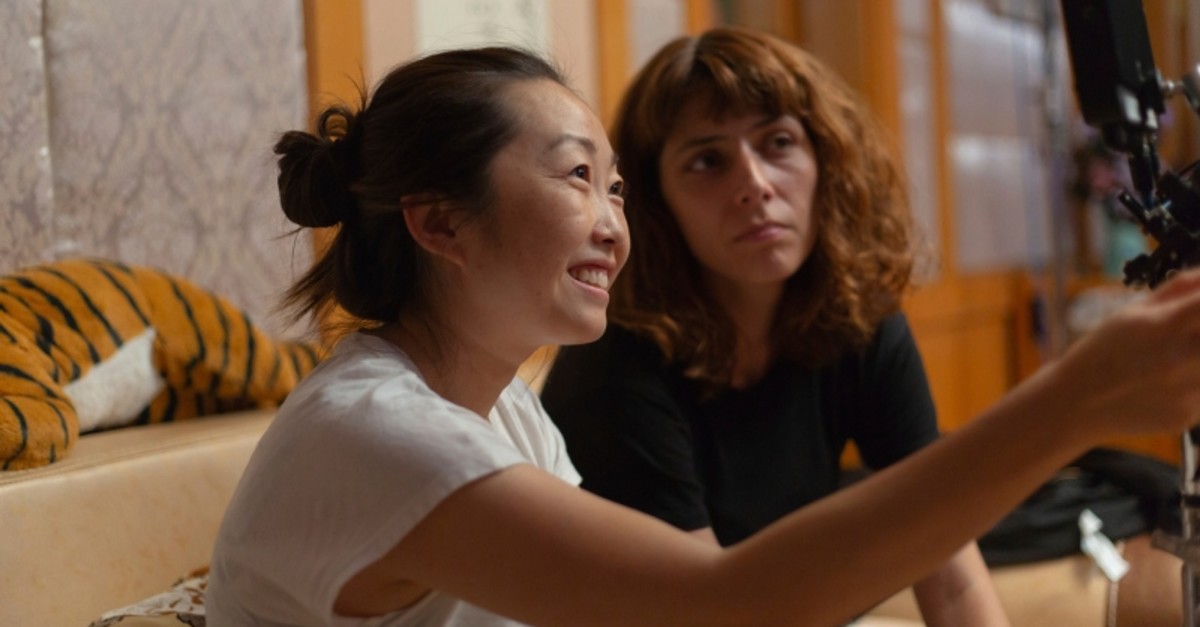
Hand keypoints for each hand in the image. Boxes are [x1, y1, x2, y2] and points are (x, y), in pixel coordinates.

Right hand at [1051, 267, 1199, 439]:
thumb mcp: (1131, 313)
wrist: (1075, 404)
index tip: (1198, 304)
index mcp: (1164, 326)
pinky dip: (1194, 384)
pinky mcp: (1188, 414)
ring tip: (1172, 358)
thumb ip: (1177, 290)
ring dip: (1199, 357)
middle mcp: (1180, 358)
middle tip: (1187, 331)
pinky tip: (1166, 384)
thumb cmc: (1101, 351)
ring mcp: (1187, 390)